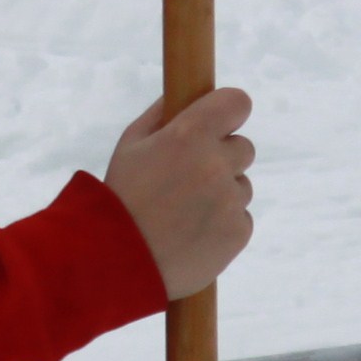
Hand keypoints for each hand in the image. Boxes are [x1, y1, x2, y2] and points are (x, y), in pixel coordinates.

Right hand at [104, 87, 255, 297]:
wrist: (117, 263)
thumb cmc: (119, 200)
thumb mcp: (129, 146)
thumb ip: (160, 116)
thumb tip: (184, 96)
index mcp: (190, 135)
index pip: (237, 102)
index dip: (228, 112)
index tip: (219, 123)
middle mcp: (216, 163)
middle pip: (243, 147)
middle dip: (221, 157)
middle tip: (188, 179)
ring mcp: (230, 200)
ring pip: (241, 185)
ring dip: (221, 194)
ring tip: (184, 213)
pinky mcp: (238, 231)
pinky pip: (240, 218)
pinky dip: (222, 225)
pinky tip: (192, 234)